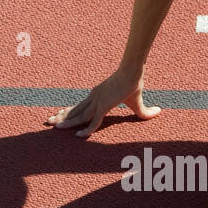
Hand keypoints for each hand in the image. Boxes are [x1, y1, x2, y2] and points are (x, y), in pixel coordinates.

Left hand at [45, 67, 160, 137]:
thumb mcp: (138, 102)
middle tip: (47, 122)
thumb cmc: (134, 82)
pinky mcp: (104, 106)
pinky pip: (93, 121)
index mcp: (97, 96)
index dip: (69, 112)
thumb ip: (145, 111)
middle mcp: (93, 99)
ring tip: (52, 127)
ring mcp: (97, 102)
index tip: (59, 116)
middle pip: (74, 110)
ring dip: (66, 122)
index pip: (80, 106)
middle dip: (60, 117)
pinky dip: (86, 129)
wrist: (133, 71)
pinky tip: (78, 136)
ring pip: (79, 116)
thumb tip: (159, 111)